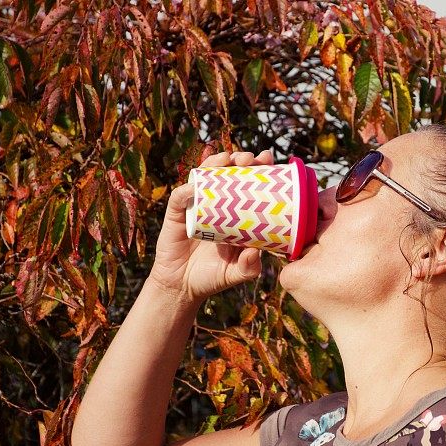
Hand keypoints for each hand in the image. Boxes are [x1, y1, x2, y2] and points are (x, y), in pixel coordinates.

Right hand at [147, 150, 274, 305]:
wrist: (183, 287)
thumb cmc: (213, 276)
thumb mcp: (237, 273)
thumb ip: (249, 267)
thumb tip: (256, 252)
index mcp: (236, 214)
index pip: (249, 184)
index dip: (258, 169)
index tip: (268, 159)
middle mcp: (216, 205)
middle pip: (228, 173)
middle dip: (239, 160)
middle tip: (249, 159)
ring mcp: (196, 207)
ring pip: (204, 177)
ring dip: (214, 163)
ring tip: (226, 159)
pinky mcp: (177, 215)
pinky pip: (179, 199)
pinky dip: (186, 190)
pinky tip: (193, 187)